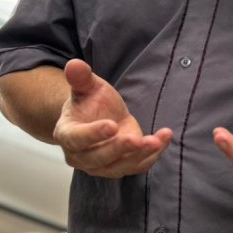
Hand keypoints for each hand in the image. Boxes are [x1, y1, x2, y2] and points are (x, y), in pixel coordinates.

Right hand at [53, 59, 172, 177]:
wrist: (99, 117)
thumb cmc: (89, 102)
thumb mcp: (86, 87)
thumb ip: (80, 78)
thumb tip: (74, 64)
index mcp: (67, 135)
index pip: (77, 139)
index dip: (93, 134)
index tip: (111, 125)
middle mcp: (81, 156)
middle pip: (99, 158)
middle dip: (119, 148)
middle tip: (136, 139)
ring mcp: (101, 166)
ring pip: (120, 166)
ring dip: (140, 154)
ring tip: (156, 141)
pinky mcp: (121, 167)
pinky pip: (138, 165)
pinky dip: (153, 155)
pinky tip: (164, 138)